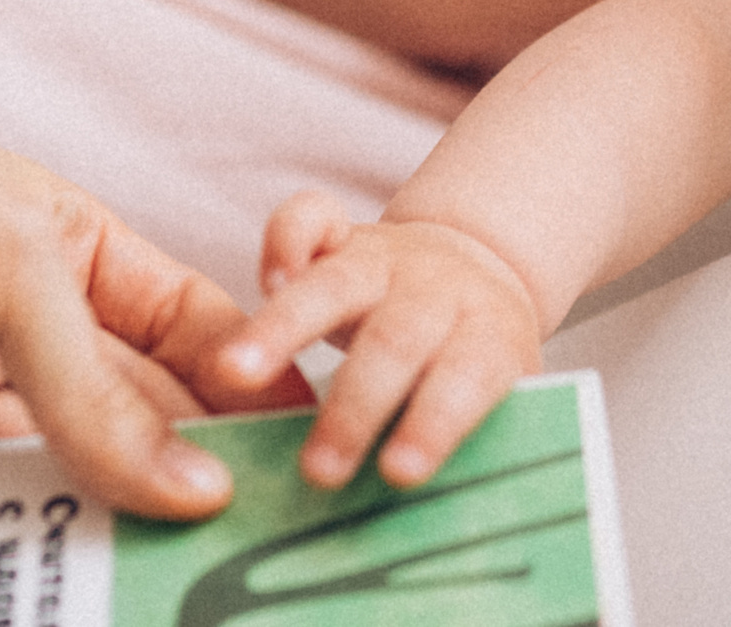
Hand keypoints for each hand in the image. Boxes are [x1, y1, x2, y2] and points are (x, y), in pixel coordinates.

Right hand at [215, 190, 542, 487]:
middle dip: (355, 405)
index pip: (469, 377)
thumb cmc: (474, 358)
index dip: (436, 422)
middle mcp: (436, 292)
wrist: (479, 268)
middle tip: (319, 468)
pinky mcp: (343, 234)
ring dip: (284, 327)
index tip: (402, 472)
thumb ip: (459, 435)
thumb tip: (411, 514)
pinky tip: (263, 279)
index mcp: (488, 334)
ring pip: (338, 282)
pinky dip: (285, 239)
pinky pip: (309, 216)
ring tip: (236, 373)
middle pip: (399, 338)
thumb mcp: (495, 395)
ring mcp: (385, 258)